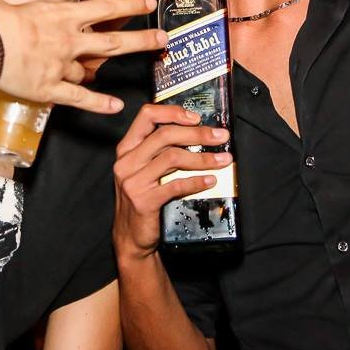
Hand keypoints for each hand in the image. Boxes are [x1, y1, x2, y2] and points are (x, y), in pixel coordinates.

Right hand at [0, 0, 165, 113]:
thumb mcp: (25, 8)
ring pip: (95, 68)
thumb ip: (43, 16)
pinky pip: (80, 98)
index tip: (150, 3)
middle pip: (113, 40)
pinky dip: (99, 103)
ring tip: (128, 70)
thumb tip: (45, 16)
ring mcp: (61, 65)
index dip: (130, 6)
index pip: (106, 8)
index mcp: (63, 15)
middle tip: (163, 39)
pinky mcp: (50, 88)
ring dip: (112, 68)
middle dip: (142, 40)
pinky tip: (115, 106)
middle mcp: (68, 39)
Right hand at [113, 104, 231, 261]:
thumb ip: (160, 151)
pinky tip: (210, 180)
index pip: (146, 116)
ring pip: (173, 157)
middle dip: (197, 133)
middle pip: (165, 135)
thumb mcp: (144, 170)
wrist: (131, 237)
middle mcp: (126, 161)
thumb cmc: (143, 199)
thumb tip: (197, 134)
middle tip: (220, 137)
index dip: (173, 112)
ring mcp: (133, 181)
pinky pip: (175, 185)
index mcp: (127, 148)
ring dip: (203, 157)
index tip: (196, 118)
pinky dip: (196, 181)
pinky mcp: (143, 201)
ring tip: (223, 160)